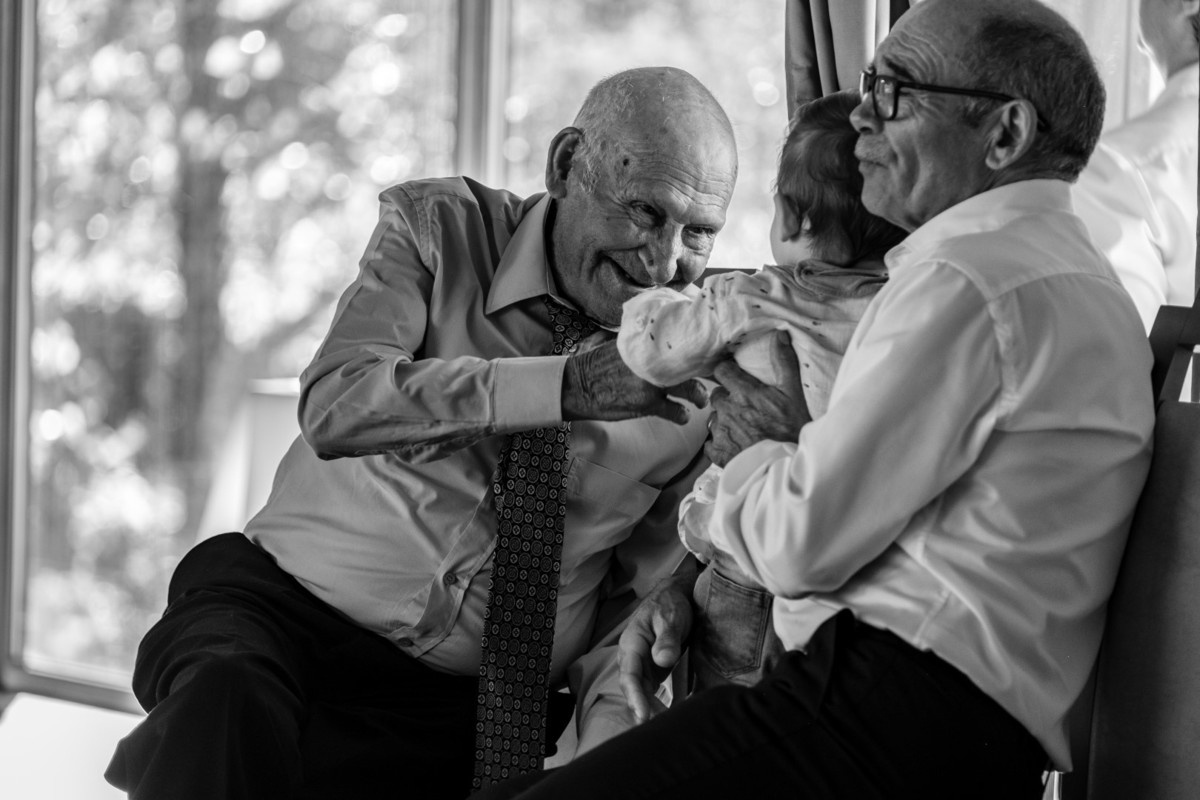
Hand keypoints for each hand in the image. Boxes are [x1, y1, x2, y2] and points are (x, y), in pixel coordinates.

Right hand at [562, 340, 707, 423]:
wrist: (579, 385)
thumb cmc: (599, 364)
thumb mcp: (622, 344)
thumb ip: (643, 340)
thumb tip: (662, 334)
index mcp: (648, 342)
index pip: (683, 341)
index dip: (700, 348)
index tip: (710, 352)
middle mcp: (654, 360)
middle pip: (694, 364)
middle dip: (708, 372)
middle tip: (715, 377)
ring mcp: (653, 382)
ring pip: (692, 389)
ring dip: (700, 396)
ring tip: (701, 400)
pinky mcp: (648, 404)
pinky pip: (676, 411)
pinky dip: (682, 415)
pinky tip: (682, 415)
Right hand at [617, 574, 696, 723]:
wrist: (674, 598)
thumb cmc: (670, 605)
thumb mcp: (671, 618)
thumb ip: (667, 638)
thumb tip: (662, 660)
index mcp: (632, 642)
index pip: (630, 674)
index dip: (635, 696)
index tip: (643, 715)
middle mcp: (632, 656)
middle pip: (632, 687)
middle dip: (641, 709)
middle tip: (654, 729)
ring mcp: (641, 664)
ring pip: (640, 691)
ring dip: (648, 709)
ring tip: (661, 728)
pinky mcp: (651, 669)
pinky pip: (649, 690)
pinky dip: (654, 704)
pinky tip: (664, 718)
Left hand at [705, 330, 809, 466]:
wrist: (786, 465)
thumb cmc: (792, 429)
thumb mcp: (794, 393)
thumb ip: (785, 362)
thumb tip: (780, 334)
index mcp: (744, 392)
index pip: (722, 371)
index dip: (728, 373)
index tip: (734, 376)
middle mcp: (728, 410)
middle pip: (717, 396)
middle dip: (727, 398)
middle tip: (745, 407)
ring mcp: (721, 432)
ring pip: (713, 419)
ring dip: (724, 421)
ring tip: (743, 428)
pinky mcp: (718, 453)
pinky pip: (710, 444)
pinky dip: (719, 443)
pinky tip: (734, 445)